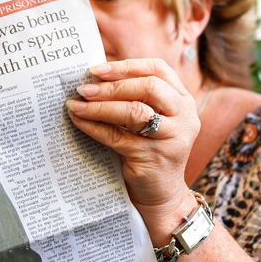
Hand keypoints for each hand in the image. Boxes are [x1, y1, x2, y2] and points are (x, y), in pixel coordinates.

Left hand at [65, 59, 200, 244]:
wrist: (161, 194)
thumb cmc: (147, 151)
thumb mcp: (148, 121)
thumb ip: (132, 99)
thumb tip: (91, 79)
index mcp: (182, 100)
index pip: (158, 70)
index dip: (126, 67)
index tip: (96, 69)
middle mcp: (184, 116)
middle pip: (148, 87)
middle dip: (111, 86)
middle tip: (82, 89)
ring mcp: (173, 137)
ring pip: (134, 112)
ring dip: (100, 106)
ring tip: (76, 105)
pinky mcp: (154, 157)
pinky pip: (119, 137)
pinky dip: (95, 127)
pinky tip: (79, 122)